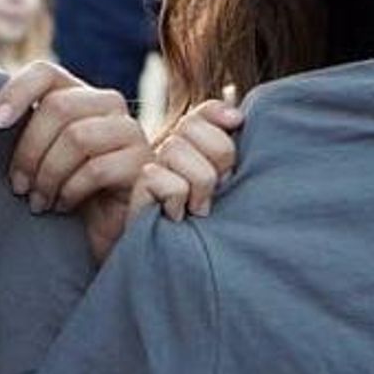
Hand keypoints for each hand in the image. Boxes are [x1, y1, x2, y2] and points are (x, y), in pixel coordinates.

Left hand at [0, 60, 150, 261]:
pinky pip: (96, 168)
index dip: (17, 91)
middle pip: (58, 107)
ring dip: (48, 175)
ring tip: (39, 201)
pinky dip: (71, 191)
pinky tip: (64, 206)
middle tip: (18, 186)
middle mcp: (108, 105)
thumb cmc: (64, 194)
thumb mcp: (39, 156)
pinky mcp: (142, 162)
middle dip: (29, 151)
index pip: (46, 72)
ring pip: (76, 136)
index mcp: (78, 96)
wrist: (103, 235)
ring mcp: (129, 131)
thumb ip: (23, 130)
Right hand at [130, 91, 242, 221]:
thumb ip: (226, 146)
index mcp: (191, 144)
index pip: (204, 113)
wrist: (171, 266)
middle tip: (213, 193)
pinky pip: (166, 181)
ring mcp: (149, 167)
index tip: (235, 135)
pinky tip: (174, 218)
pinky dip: (176, 203)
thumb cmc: (203, 230)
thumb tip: (237, 107)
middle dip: (215, 162)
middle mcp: (168, 150)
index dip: (220, 124)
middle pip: (193, 127)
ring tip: (194, 211)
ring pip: (178, 151)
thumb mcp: (222, 185)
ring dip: (197, 189)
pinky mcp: (136, 188)